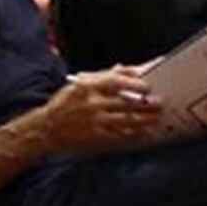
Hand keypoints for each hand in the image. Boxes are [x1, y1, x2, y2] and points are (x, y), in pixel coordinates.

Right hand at [37, 68, 156, 149]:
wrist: (47, 128)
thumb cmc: (64, 104)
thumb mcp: (79, 83)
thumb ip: (103, 76)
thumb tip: (125, 68)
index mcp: (88, 86)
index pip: (117, 81)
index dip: (135, 83)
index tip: (147, 84)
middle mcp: (93, 104)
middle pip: (127, 102)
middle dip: (146, 103)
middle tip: (159, 102)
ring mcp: (96, 121)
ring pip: (128, 119)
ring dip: (145, 118)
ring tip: (155, 117)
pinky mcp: (97, 137)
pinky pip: (121, 135)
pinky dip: (134, 133)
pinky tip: (143, 132)